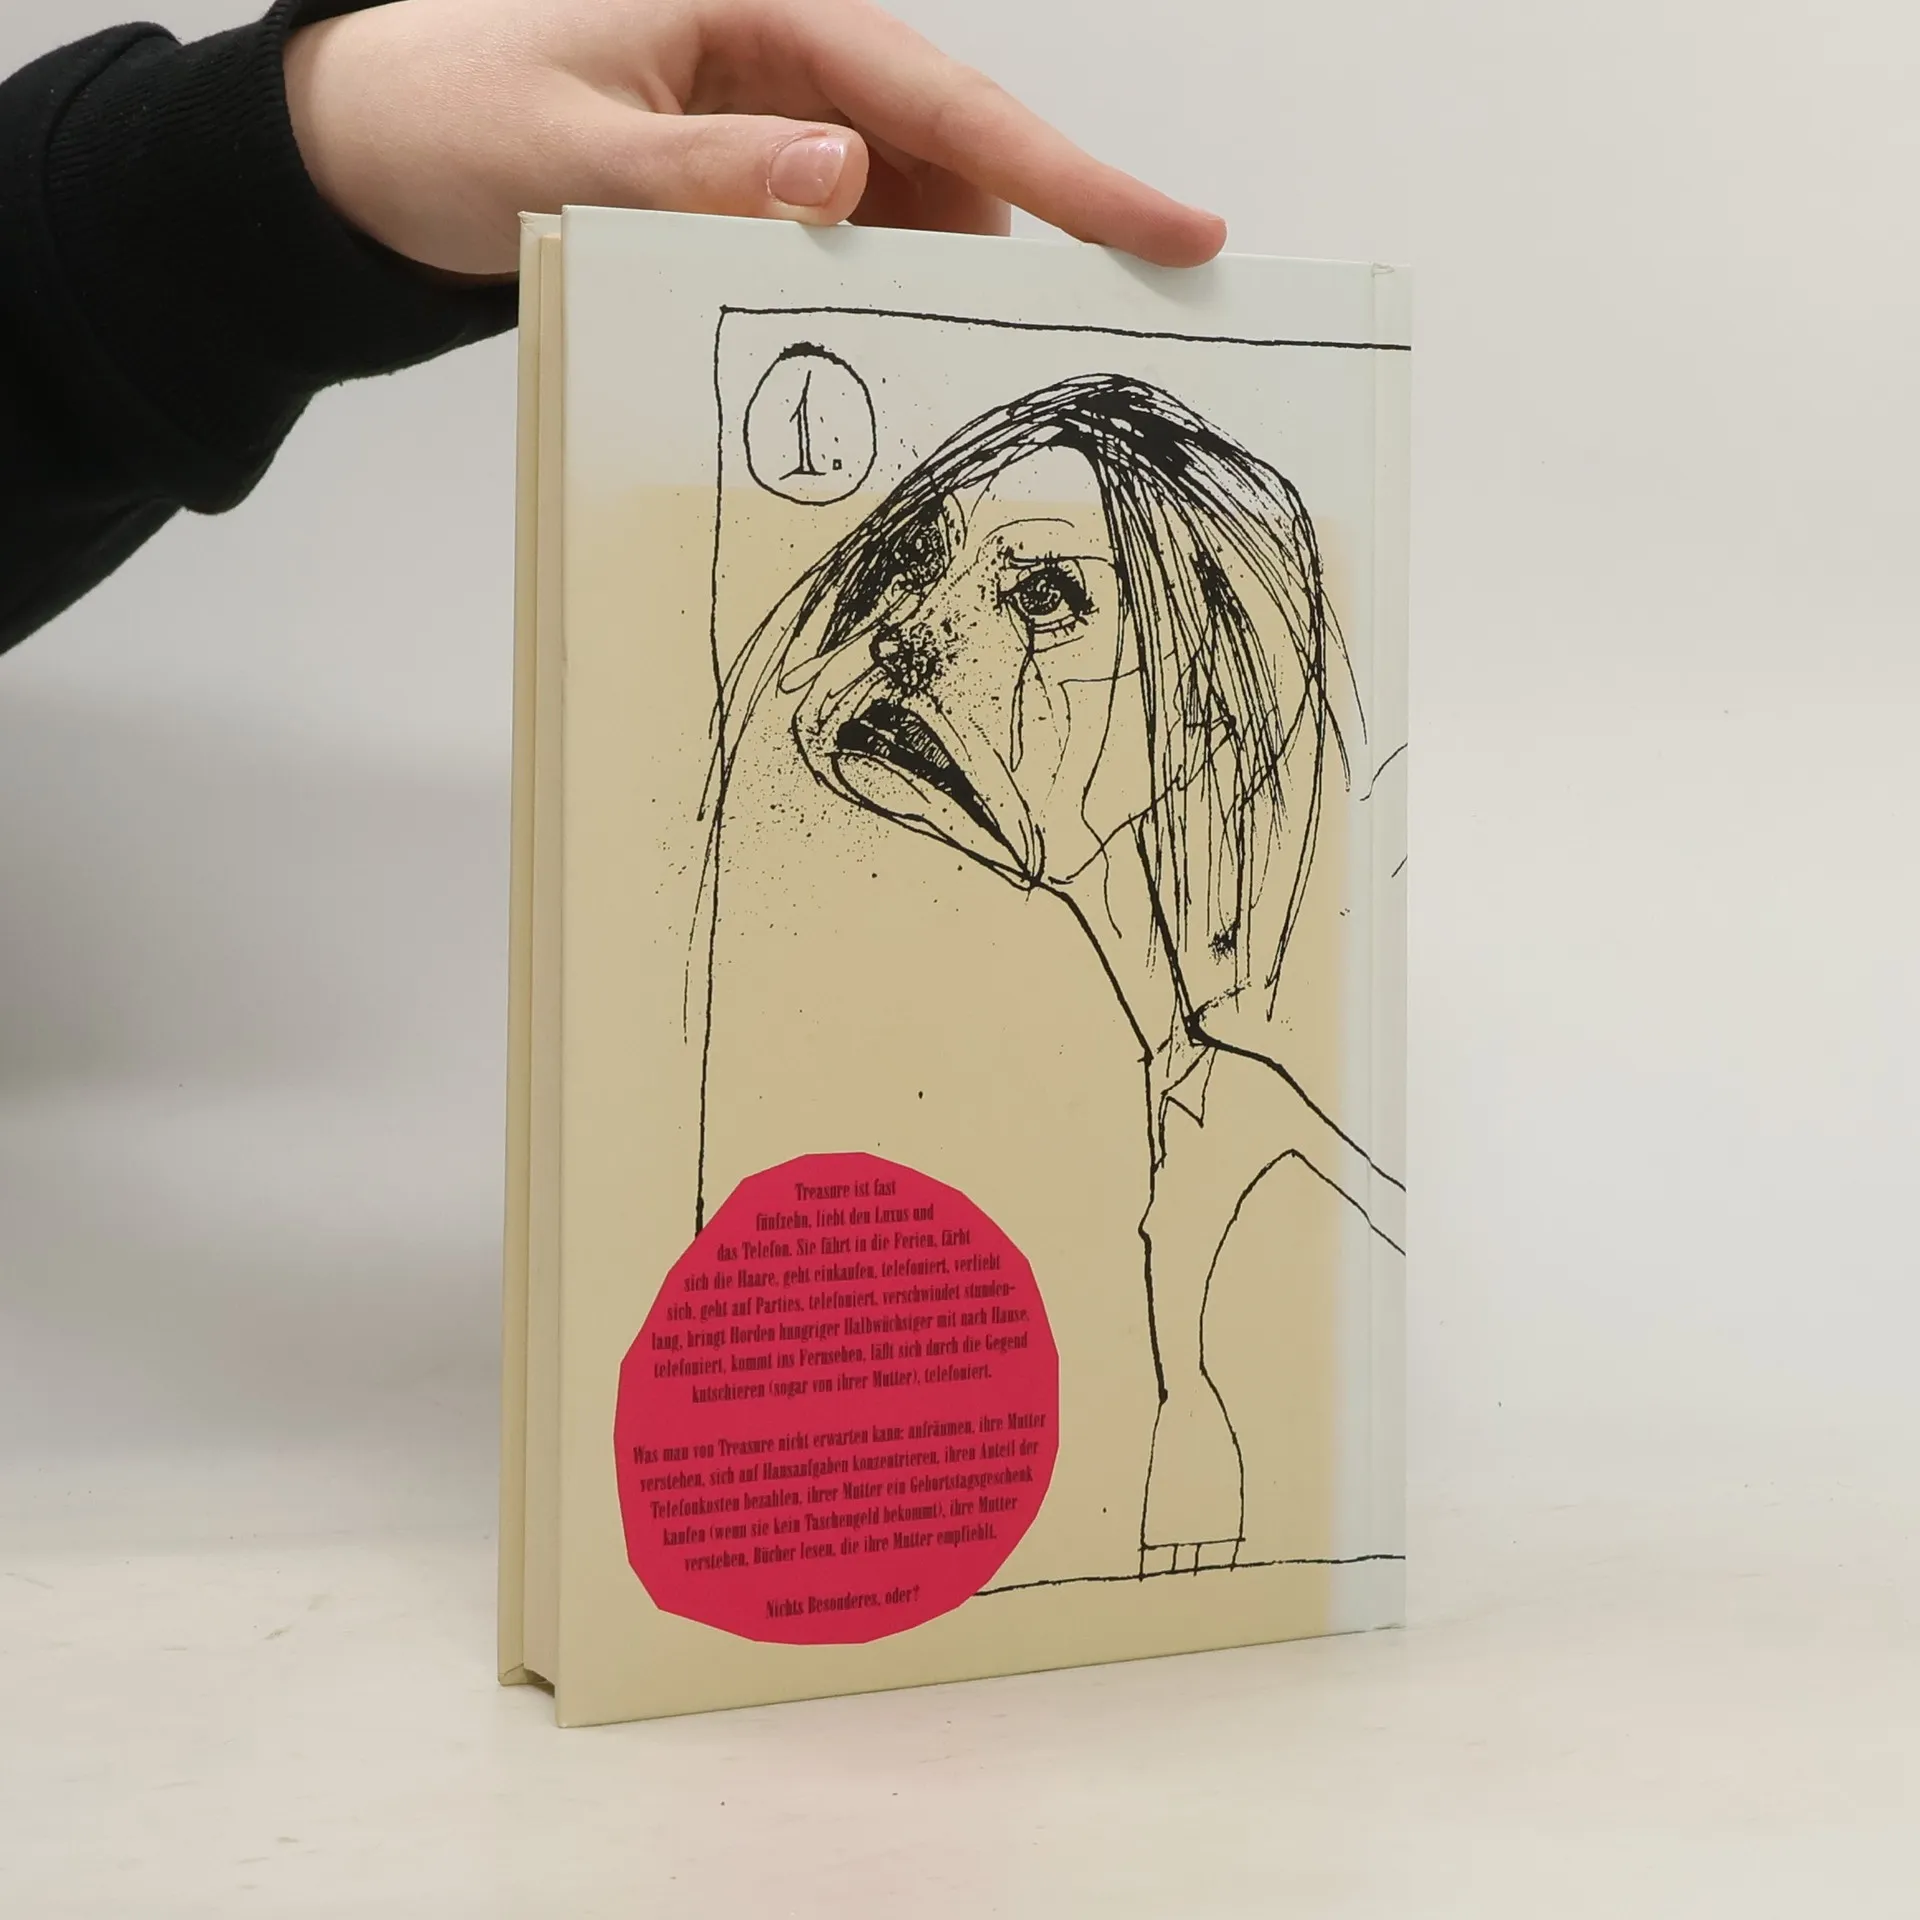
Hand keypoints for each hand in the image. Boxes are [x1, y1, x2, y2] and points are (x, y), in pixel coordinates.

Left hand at [283, 0, 1225, 277]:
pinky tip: (886, 366)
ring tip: (971, 378)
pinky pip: (855, 250)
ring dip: (945, 294)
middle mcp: (794, 69)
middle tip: (1117, 335)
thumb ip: (705, 169)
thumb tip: (845, 174)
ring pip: (915, 214)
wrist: (377, 146)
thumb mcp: (572, 146)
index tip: (1173, 230)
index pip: (947, 96)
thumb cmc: (453, 112)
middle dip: (1037, 244)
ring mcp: (784, 133)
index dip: (1069, 172)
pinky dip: (879, 308)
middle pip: (959, 156)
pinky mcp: (763, 191)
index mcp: (764, 15)